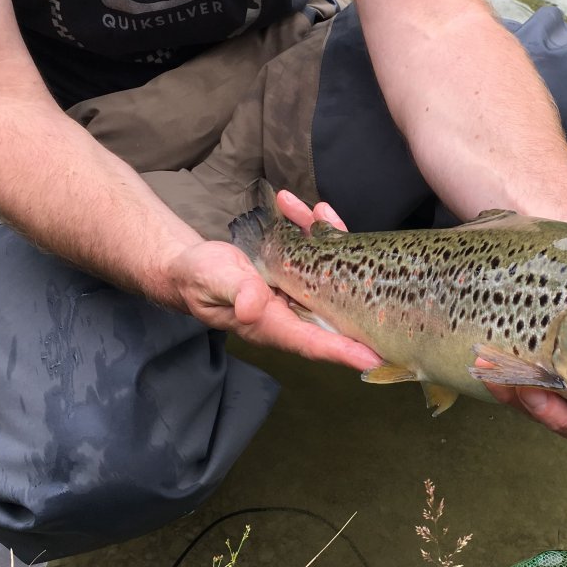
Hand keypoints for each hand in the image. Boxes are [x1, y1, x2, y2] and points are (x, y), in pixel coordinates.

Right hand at [166, 193, 379, 369]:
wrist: (191, 265)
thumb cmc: (200, 279)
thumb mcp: (215, 282)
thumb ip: (236, 292)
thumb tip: (253, 308)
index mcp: (273, 325)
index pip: (315, 343)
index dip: (346, 351)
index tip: (376, 358)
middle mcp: (291, 312)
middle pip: (334, 305)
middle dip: (354, 281)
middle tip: (375, 262)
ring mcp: (296, 292)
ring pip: (327, 272)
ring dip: (329, 239)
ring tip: (322, 211)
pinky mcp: (294, 271)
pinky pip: (314, 252)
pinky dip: (312, 227)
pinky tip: (308, 208)